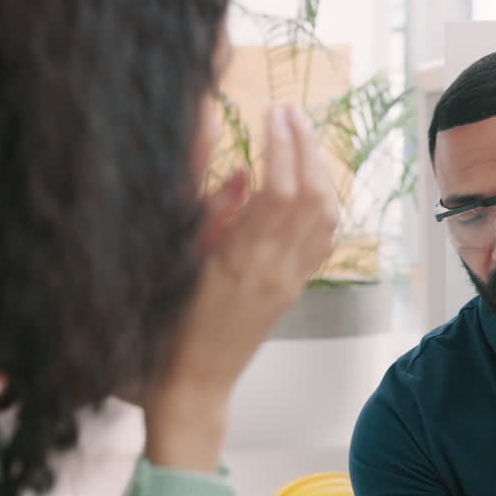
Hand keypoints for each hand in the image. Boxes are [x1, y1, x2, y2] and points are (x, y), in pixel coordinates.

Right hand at [144, 104, 338, 470]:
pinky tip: (313, 181)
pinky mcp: (296, 290)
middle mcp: (273, 270)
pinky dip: (324, 203)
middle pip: (310, 196)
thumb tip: (242, 171)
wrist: (193, 383)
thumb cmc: (170, 325)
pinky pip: (324, 241)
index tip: (274, 113)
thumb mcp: (177, 264)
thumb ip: (212, 215)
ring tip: (304, 136)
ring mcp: (290, 282)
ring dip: (320, 170)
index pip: (277, 190)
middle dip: (306, 147)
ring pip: (325, 217)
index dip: (282, 146)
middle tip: (292, 112)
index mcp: (238, 260)